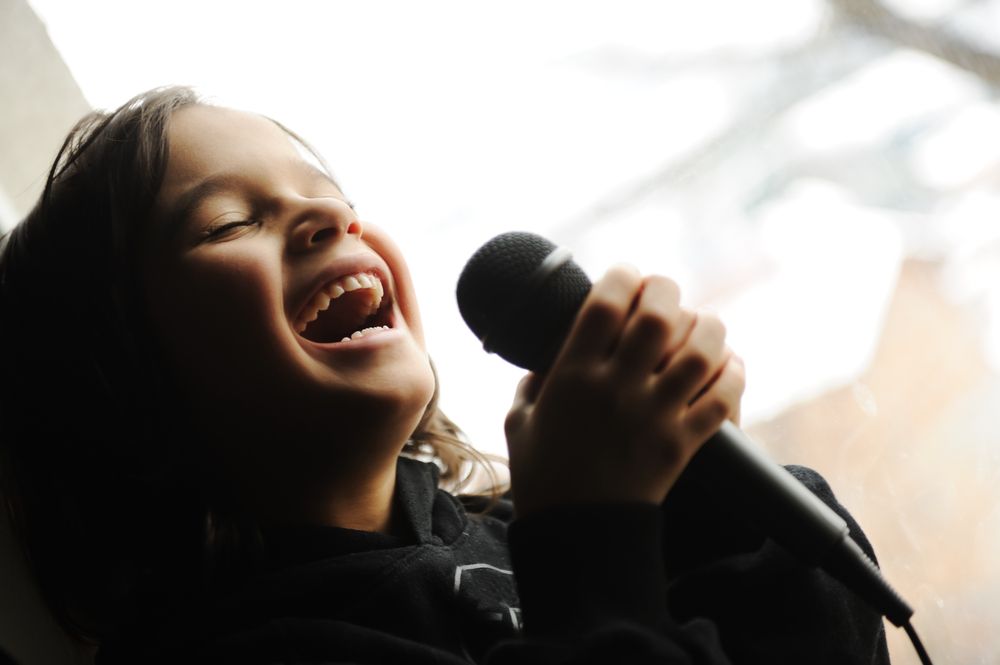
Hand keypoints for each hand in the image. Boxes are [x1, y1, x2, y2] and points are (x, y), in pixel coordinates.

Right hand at [503, 265, 744, 516]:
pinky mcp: (682, 444)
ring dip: (707, 329)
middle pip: (658, 316)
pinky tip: (725, 365)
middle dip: (666, 290)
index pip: (604, 306)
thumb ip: (531, 383)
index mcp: (572, 377)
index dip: (620, 277)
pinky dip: (732, 374)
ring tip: (701, 325)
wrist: (577, 534)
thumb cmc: (542, 475)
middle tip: (663, 292)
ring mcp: (654, 416)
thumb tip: (543, 356)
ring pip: (701, 352)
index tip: (624, 276)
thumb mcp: (519, 421)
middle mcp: (616, 390)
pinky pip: (723, 398)